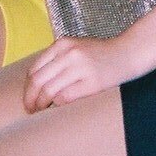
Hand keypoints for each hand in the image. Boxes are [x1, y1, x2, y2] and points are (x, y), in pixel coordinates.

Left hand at [23, 34, 149, 111]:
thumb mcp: (75, 48)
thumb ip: (57, 60)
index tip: (28, 98)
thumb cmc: (100, 54)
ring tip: (41, 111)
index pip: (34, 69)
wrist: (128, 52)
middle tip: (29, 110)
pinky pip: (65, 97)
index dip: (27, 87)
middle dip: (30, 99)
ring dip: (41, 105)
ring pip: (49, 91)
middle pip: (38, 81)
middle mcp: (69, 54)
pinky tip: (58, 108)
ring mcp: (81, 67)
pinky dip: (58, 104)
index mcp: (62, 44)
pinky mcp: (92, 82)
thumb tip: (35, 85)